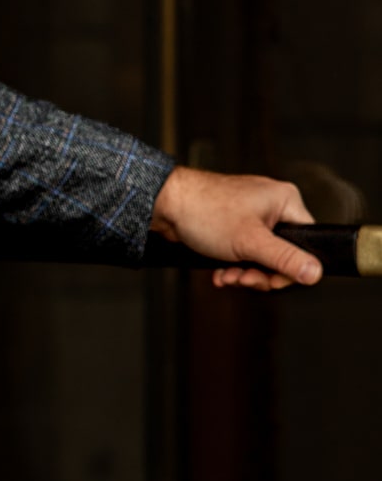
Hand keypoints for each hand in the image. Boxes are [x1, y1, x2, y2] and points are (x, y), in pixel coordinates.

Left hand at [149, 165, 319, 291]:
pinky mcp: (234, 224)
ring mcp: (252, 214)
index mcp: (285, 200)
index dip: (289, 268)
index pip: (306, 243)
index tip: (268, 280)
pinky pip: (244, 252)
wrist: (165, 204)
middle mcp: (272, 205)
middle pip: (283, 254)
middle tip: (243, 279)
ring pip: (261, 256)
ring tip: (227, 276)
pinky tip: (220, 273)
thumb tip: (316, 273)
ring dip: (244, 272)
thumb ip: (285, 259)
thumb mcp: (251, 242)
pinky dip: (233, 265)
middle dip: (261, 273)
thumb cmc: (205, 212)